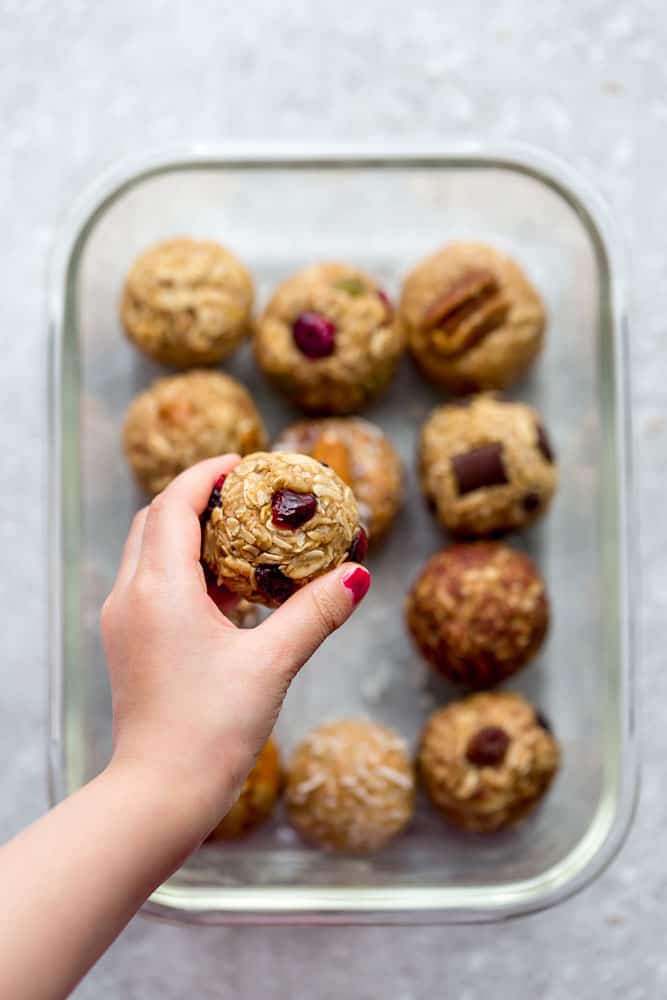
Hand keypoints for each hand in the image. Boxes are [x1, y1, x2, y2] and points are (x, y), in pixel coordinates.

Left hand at [100, 454, 370, 842]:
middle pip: (157, 520)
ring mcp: (125, 622)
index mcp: (159, 589)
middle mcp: (131, 596)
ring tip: (246, 535)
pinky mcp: (130, 644)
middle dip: (199, 497)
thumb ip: (315, 613)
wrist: (158, 795)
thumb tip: (357, 575)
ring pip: (152, 552)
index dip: (206, 474)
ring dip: (192, 534)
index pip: (173, 503)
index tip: (244, 461)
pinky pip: (154, 585)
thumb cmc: (210, 732)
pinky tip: (232, 590)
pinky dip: (188, 571)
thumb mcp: (272, 665)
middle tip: (248, 492)